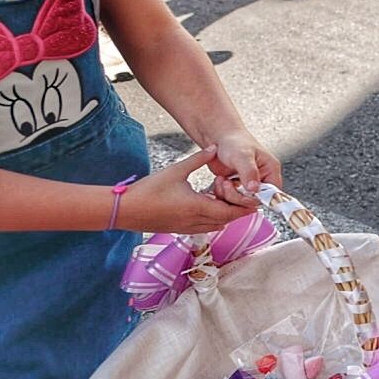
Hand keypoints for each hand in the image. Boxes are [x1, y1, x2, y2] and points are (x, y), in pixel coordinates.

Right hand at [117, 147, 255, 233]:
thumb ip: (198, 159)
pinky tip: (210, 208)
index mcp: (198, 207)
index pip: (230, 211)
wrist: (124, 210)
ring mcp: (186, 228)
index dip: (244, 207)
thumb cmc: (148, 190)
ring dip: (225, 215)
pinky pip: (203, 227)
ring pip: (215, 225)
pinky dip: (212, 219)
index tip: (255, 200)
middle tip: (246, 200)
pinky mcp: (178, 229)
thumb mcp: (176, 170)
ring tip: (230, 201)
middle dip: (238, 211)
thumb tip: (215, 148)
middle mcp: (195, 221)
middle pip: (226, 220)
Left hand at [210, 130, 281, 207]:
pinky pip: (232, 200)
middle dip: (238, 196)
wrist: (219, 138)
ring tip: (222, 181)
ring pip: (242, 202)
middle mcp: (262, 179)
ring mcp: (249, 184)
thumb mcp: (243, 156)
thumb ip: (249, 172)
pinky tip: (220, 182)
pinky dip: (223, 194)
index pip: (272, 193)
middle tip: (227, 184)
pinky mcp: (237, 188)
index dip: (258, 197)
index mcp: (271, 170)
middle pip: (255, 200)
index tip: (244, 193)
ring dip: (228, 195)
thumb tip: (255, 189)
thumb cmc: (235, 142)